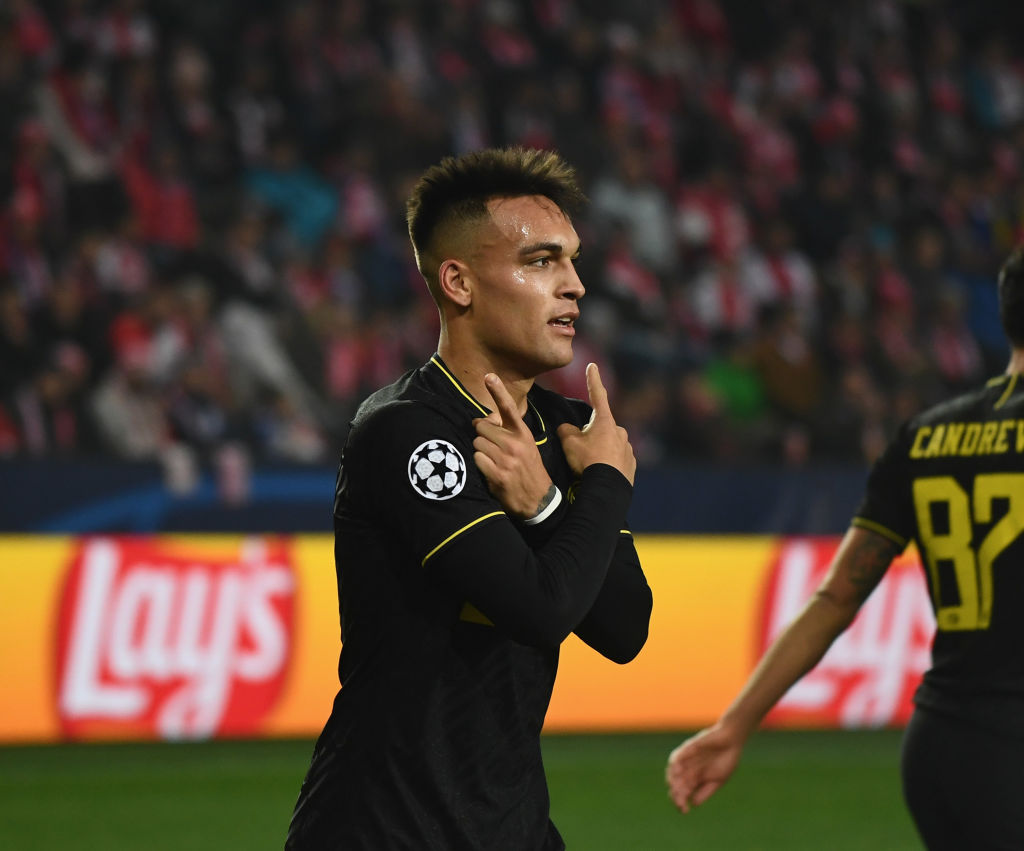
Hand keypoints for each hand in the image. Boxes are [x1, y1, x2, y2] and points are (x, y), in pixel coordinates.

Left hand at [473, 373, 555, 519]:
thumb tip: (483, 420)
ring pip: (477, 443)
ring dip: (480, 451)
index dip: (498, 391)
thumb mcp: (525, 446)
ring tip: (493, 461)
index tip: (489, 376)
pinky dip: (479, 465)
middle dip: (482, 436)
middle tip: (491, 447)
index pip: (509, 408)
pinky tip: (490, 471)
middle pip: (482, 428)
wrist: (539, 500)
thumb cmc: (528, 469)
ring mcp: (506, 459)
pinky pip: (476, 459)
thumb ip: (507, 431)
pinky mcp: (497, 474)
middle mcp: (515, 444)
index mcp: (523, 434)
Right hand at [556, 363, 635, 484]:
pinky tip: (601, 474)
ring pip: (610, 444)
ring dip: (601, 451)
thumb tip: (568, 429)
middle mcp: (620, 431)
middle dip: (592, 435)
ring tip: (590, 467)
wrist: (606, 488)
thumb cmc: (587, 461)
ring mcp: (628, 448)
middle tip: (581, 452)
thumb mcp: (569, 443)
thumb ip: (566, 430)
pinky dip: (609, 464)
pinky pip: (617, 460)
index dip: (593, 380)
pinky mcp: (632, 465)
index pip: (597, 395)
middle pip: (601, 428)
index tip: (592, 366)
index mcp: (605, 422)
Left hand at [665, 723, 743, 813]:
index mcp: (695, 779)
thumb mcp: (718, 780)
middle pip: (676, 783)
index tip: (684, 811)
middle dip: (676, 794)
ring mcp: (687, 758)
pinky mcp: (688, 747)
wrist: (732, 741)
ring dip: (672, 779)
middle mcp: (688, 769)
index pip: (683, 792)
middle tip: (679, 802)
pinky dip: (676, 763)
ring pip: (673, 770)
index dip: (681, 802)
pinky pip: (678, 755)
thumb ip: (705, 791)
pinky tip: (677, 770)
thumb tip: (692, 803)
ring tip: (674, 789)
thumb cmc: (726, 760)